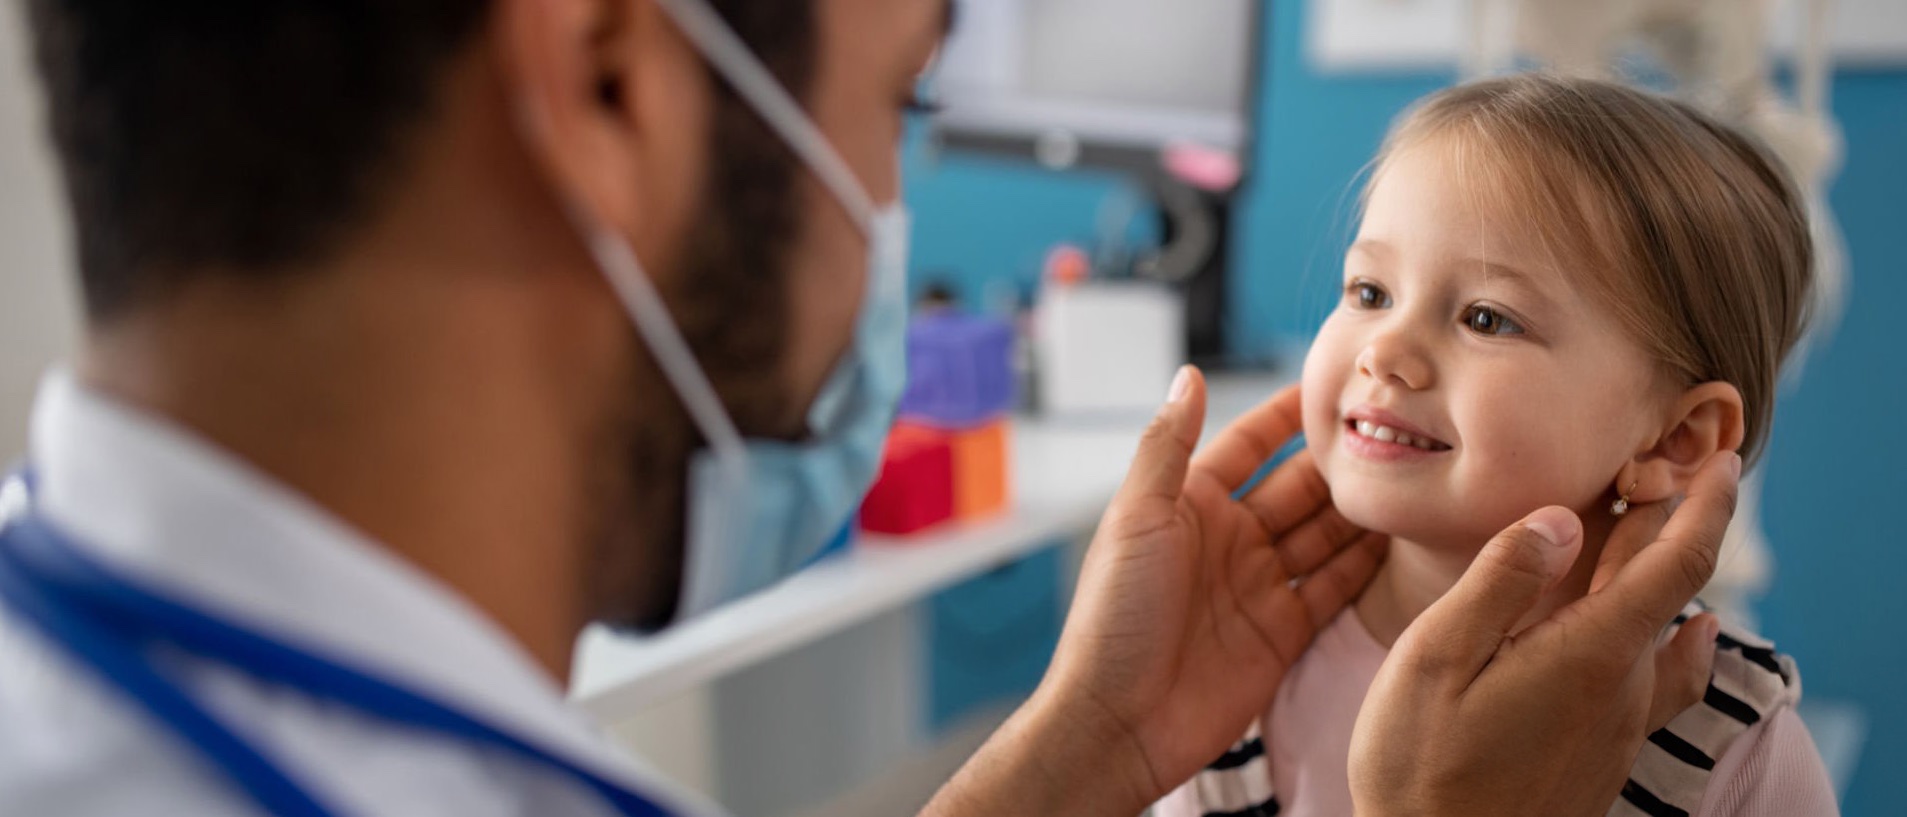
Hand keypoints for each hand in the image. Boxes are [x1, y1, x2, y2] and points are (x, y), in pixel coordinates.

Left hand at [922, 368, 1384, 816]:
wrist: (1121, 719)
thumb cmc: (1114, 617)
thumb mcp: (1136, 517)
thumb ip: (1168, 444)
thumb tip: (1188, 374)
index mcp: (1188, 505)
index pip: (1248, 445)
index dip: (1286, 415)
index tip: (1333, 384)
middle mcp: (1227, 539)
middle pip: (1295, 488)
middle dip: (1338, 461)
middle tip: (1395, 430)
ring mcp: (1256, 585)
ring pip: (1322, 534)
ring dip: (1359, 510)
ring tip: (1410, 476)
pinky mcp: (1281, 632)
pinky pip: (1331, 588)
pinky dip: (1364, 566)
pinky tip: (1399, 538)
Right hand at [1348, 450, 1740, 816]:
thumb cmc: (1420, 766)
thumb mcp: (1436, 659)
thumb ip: (1502, 582)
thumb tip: (1563, 517)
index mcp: (1588, 654)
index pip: (1677, 563)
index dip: (1705, 504)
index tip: (1719, 458)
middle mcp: (1620, 689)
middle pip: (1667, 587)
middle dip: (1671, 521)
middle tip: (1661, 465)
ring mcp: (1616, 725)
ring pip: (1658, 628)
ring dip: (1658, 570)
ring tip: (1651, 525)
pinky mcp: (1600, 753)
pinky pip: (1656, 675)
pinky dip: (1674, 633)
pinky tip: (1692, 637)